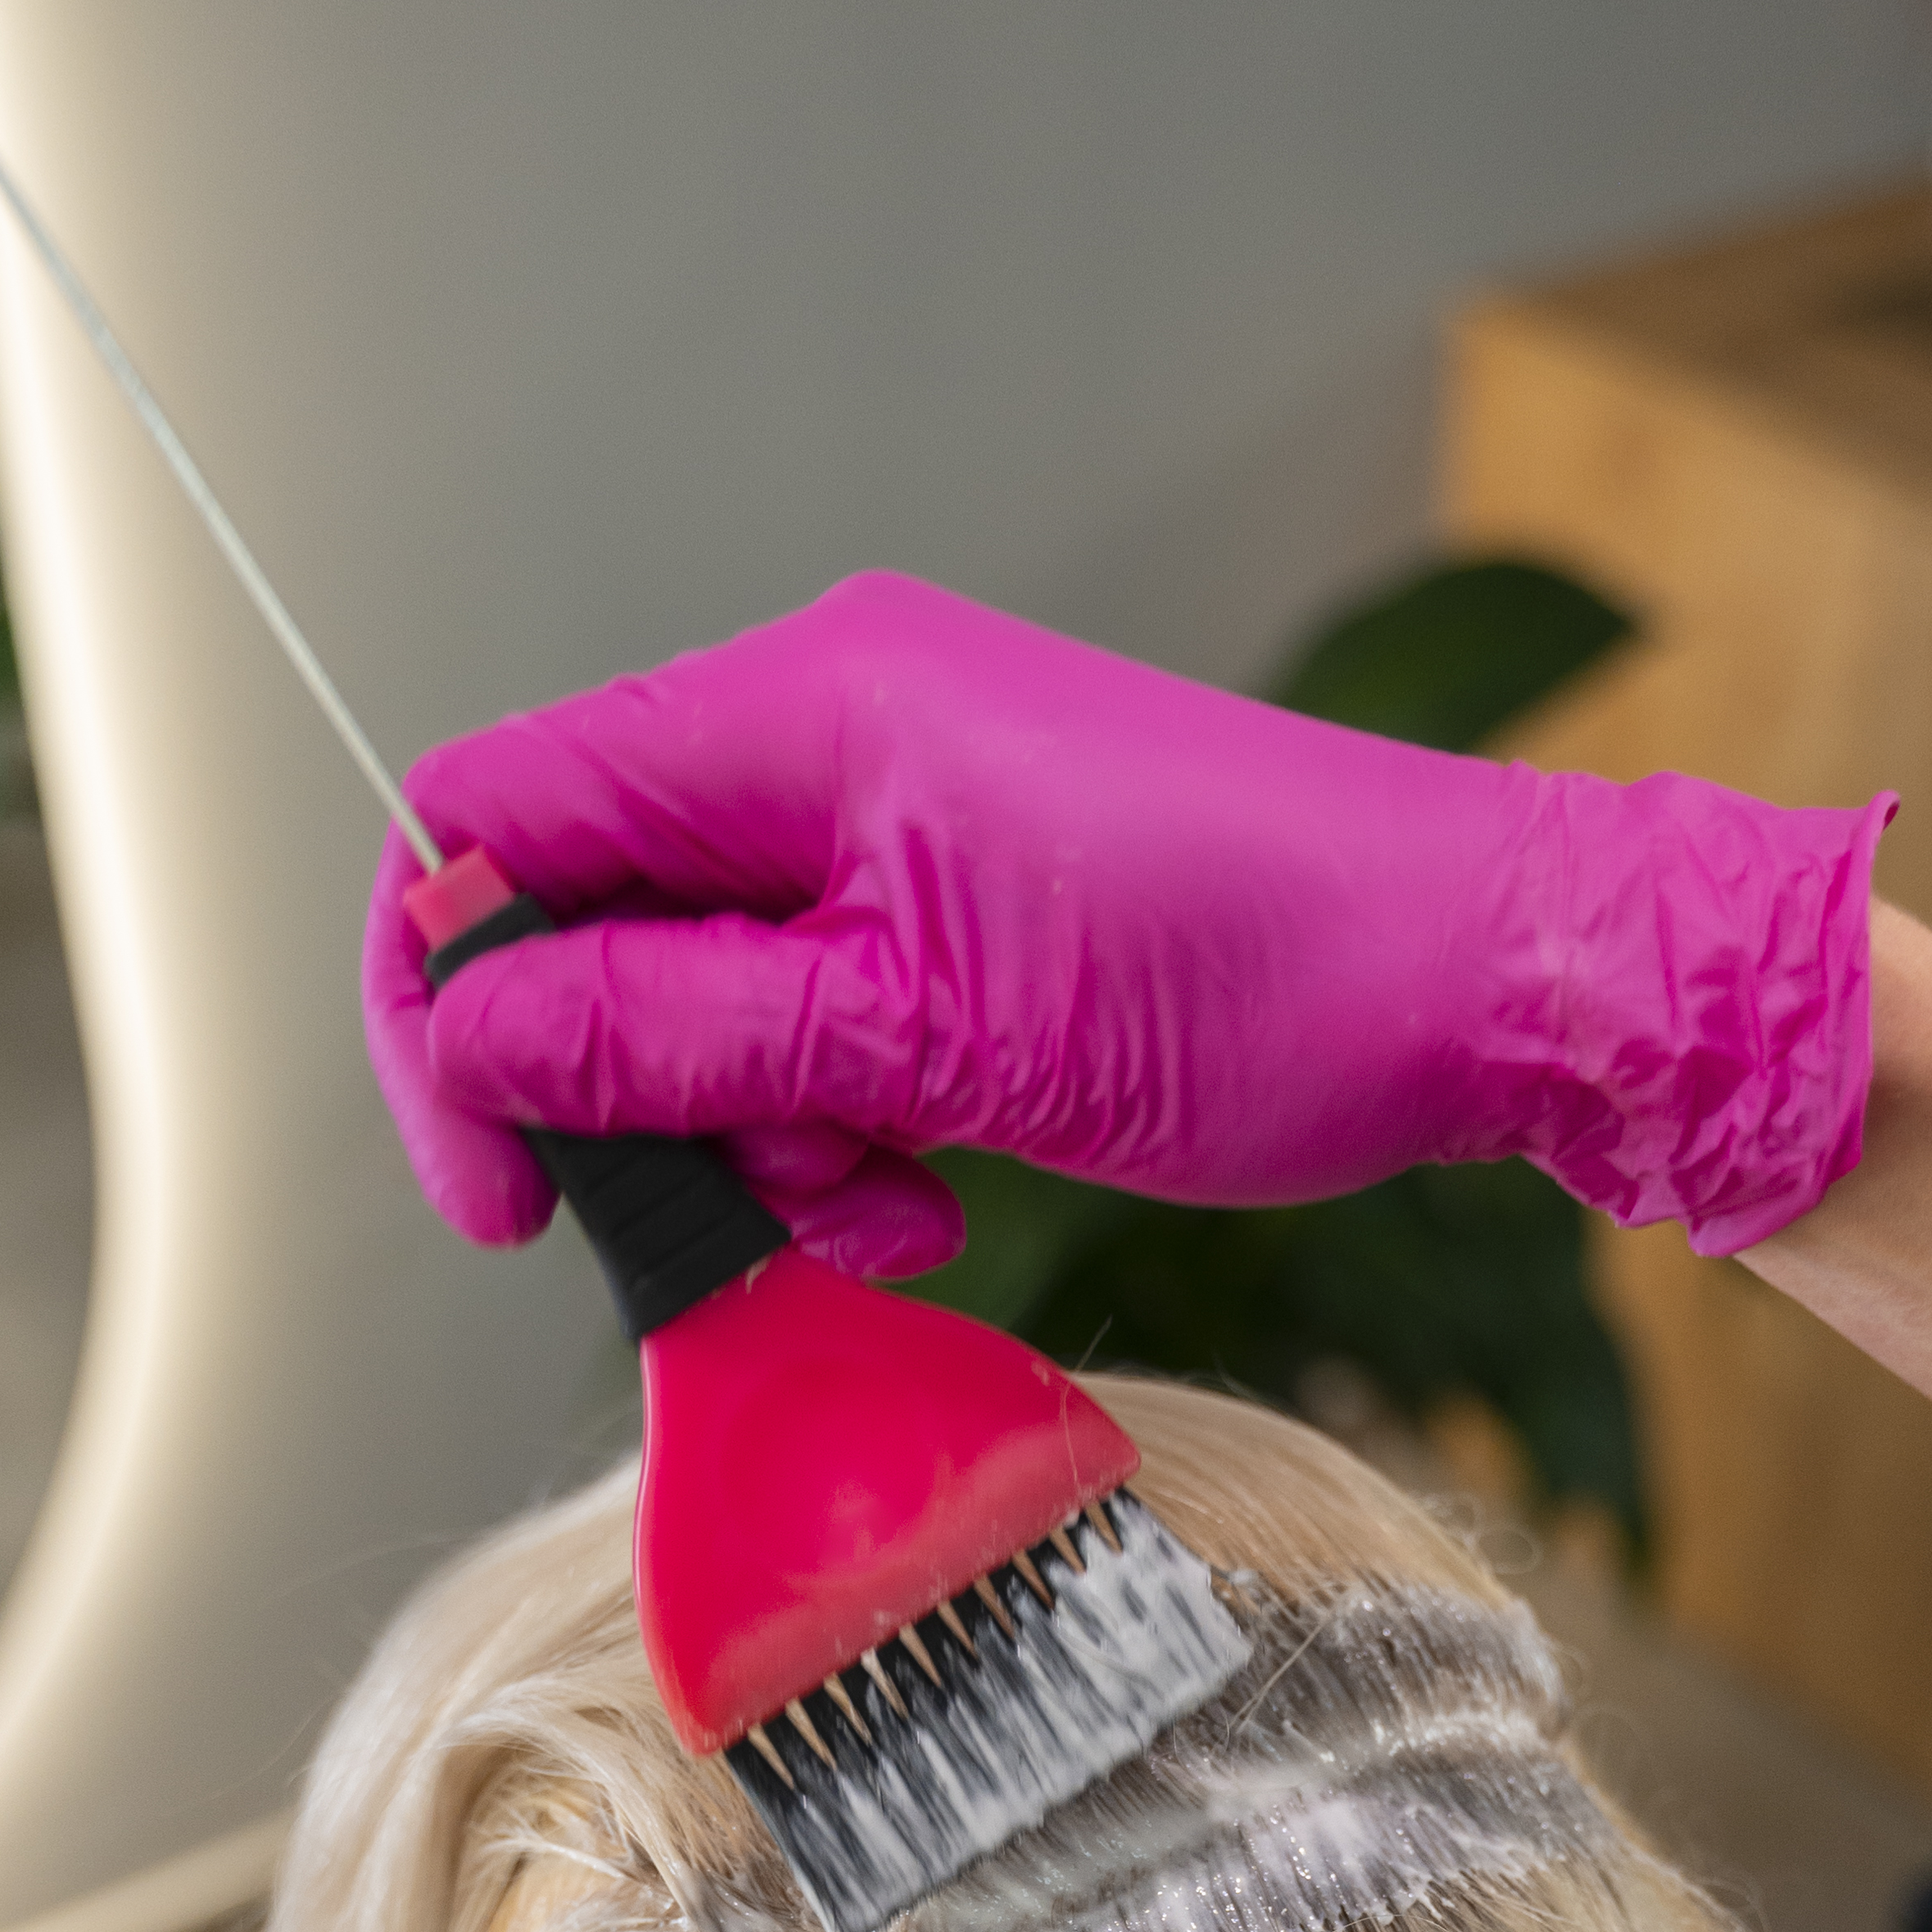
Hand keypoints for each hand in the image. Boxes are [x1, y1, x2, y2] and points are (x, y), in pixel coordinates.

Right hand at [363, 570, 1886, 1272]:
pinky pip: (824, 1004)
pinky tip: (943, 1178)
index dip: (449, 1004)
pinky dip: (848, 1115)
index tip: (501, 1189)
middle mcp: (829, 723)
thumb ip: (677, 1032)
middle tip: (749, 1218)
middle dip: (643, 1099)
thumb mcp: (922, 1039)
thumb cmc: (1254, 975)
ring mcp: (904, 797)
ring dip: (762, 1134)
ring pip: (709, 990)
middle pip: (596, 918)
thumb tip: (477, 1033)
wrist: (1482, 971)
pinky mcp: (966, 878)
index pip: (494, 816)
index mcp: (796, 713)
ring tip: (895, 1199)